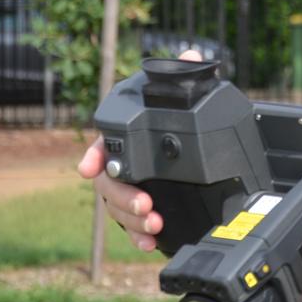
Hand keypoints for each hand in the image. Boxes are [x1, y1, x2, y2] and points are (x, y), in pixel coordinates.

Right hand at [76, 48, 203, 250]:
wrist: (212, 149)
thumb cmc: (191, 118)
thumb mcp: (193, 97)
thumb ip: (188, 76)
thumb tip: (191, 57)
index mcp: (130, 134)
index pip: (104, 141)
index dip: (93, 154)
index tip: (89, 168)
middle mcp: (126, 161)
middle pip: (109, 181)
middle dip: (121, 195)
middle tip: (145, 203)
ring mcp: (133, 186)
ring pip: (117, 207)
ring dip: (131, 219)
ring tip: (155, 224)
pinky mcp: (145, 208)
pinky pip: (132, 227)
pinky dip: (138, 238)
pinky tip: (151, 244)